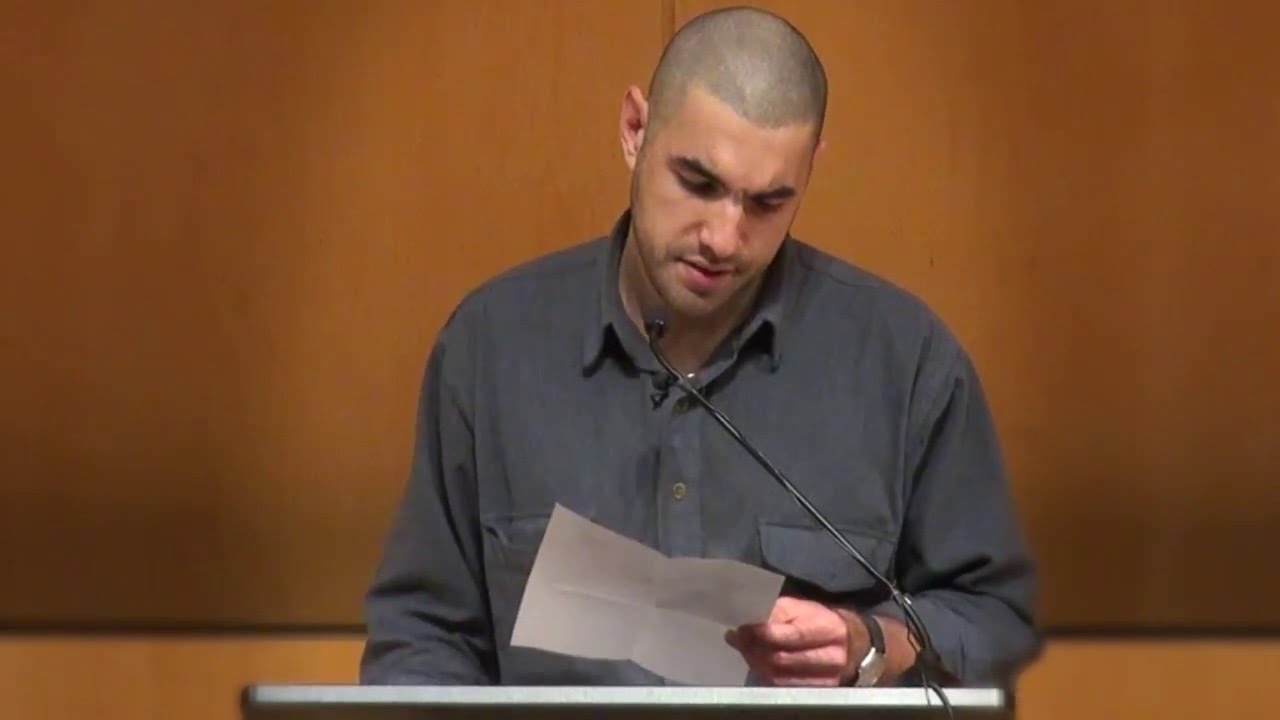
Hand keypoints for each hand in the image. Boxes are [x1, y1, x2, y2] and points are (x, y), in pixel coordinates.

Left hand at [725, 596, 861, 685]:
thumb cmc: (821, 621)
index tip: (742, 627)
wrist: (853, 644)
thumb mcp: (803, 608)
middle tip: (736, 637)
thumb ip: (775, 612)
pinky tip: (756, 661)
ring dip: (754, 661)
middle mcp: (831, 657)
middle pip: (781, 658)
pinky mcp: (817, 692)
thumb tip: (745, 621)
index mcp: (829, 629)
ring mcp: (825, 679)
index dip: (763, 632)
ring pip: (778, 675)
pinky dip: (763, 673)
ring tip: (744, 647)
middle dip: (753, 647)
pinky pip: (781, 686)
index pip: (792, 635)